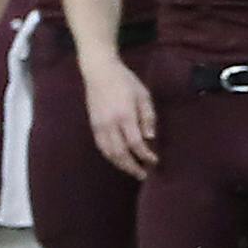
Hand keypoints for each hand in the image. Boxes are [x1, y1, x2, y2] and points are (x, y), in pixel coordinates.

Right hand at [80, 53, 156, 179]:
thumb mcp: (143, 95)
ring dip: (121, 165)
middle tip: (144, 175)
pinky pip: (101, 147)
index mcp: (124, 115)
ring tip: (132, 170)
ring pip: (108, 153)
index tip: (155, 161)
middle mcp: (110, 124)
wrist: (99, 72)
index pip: (135, 143)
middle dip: (132, 166)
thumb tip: (150, 138)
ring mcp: (99, 126)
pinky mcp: (93, 126)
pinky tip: (119, 159)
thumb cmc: (125, 81)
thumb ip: (148, 117)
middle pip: (120, 153)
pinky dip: (110, 156)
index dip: (145, 155)